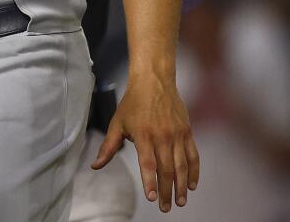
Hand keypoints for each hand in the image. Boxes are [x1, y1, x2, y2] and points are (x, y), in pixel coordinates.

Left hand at [92, 71, 199, 212]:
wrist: (154, 81)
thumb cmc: (133, 103)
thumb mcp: (117, 123)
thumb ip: (108, 147)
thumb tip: (95, 165)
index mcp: (143, 134)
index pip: (148, 163)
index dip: (150, 181)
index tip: (151, 198)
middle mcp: (162, 136)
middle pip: (167, 169)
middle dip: (166, 191)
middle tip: (165, 207)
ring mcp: (176, 134)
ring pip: (182, 165)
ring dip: (182, 186)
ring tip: (180, 201)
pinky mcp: (187, 132)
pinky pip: (193, 155)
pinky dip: (194, 172)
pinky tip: (192, 185)